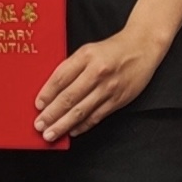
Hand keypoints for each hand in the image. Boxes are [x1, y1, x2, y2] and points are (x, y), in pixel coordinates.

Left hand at [35, 24, 174, 141]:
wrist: (143, 47)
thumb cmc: (113, 49)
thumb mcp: (88, 51)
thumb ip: (72, 68)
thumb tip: (51, 92)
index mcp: (86, 56)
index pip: (60, 78)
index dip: (46, 94)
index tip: (37, 106)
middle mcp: (97, 72)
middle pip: (69, 97)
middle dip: (51, 114)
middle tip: (39, 126)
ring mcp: (109, 87)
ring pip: (81, 110)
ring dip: (63, 124)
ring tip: (50, 134)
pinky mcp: (119, 99)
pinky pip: (97, 116)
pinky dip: (83, 125)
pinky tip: (72, 131)